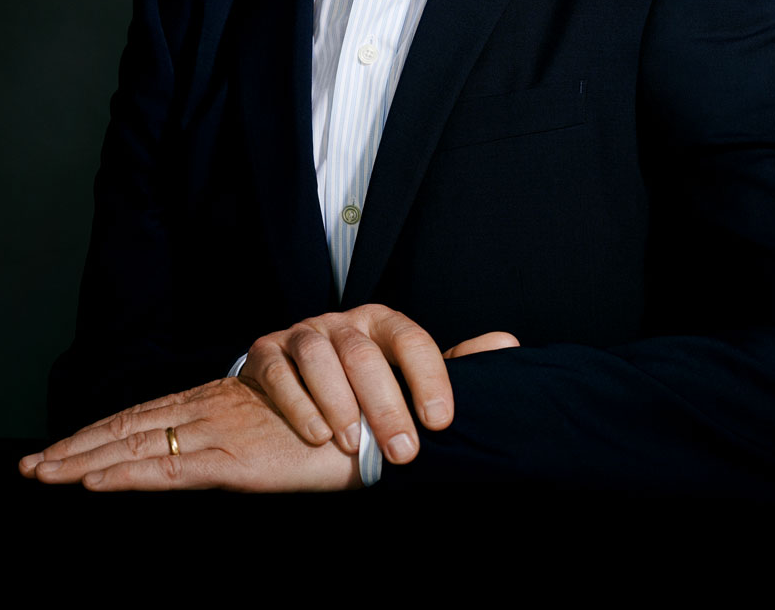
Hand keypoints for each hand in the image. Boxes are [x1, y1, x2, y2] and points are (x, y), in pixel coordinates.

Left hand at [18, 377, 360, 491]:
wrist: (372, 429)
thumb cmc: (330, 430)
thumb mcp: (272, 429)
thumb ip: (236, 432)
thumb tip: (205, 449)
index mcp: (216, 401)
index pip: (144, 413)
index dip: (100, 430)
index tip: (60, 448)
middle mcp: (208, 410)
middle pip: (128, 426)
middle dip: (76, 447)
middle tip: (31, 466)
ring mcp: (217, 434)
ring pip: (135, 445)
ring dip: (82, 461)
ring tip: (42, 474)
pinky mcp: (232, 462)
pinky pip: (167, 469)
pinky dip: (124, 474)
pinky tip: (91, 482)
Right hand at [240, 304, 517, 466]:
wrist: (293, 388)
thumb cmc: (361, 386)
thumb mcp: (407, 375)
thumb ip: (452, 365)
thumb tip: (509, 343)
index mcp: (382, 322)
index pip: (411, 339)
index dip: (428, 377)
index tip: (441, 421)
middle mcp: (343, 322)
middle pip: (363, 354)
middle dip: (385, 406)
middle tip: (403, 453)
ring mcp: (302, 334)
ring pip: (319, 357)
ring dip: (338, 405)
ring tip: (352, 445)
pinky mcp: (265, 352)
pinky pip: (279, 373)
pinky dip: (298, 405)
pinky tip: (317, 437)